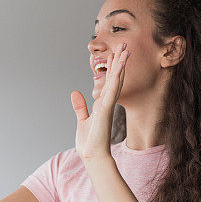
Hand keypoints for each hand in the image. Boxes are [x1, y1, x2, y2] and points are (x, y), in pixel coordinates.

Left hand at [70, 42, 129, 162]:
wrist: (92, 156)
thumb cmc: (89, 143)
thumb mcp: (82, 120)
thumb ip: (80, 106)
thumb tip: (75, 93)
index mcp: (102, 105)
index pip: (109, 82)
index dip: (113, 68)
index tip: (115, 54)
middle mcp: (107, 103)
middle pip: (116, 78)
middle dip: (120, 62)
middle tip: (125, 45)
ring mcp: (108, 106)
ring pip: (116, 81)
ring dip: (121, 65)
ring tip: (125, 50)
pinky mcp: (105, 110)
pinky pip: (112, 91)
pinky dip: (116, 79)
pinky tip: (120, 68)